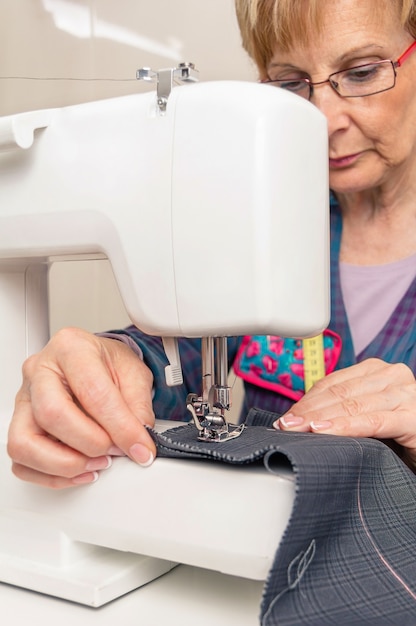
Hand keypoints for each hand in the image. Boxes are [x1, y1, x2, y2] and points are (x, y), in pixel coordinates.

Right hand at [7, 327, 155, 487]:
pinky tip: (80, 470)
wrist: (96, 363)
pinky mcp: (18, 425)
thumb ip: (138, 407)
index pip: (92, 392)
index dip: (120, 427)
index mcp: (71, 348)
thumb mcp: (134, 374)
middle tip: (115, 451)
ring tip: (96, 463)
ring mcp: (25, 399)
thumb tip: (138, 443)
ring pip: (25, 443)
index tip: (140, 447)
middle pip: (51, 414)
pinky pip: (23, 461)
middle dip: (89, 443)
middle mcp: (40, 371)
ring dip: (65, 464)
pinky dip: (52, 476)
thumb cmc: (109, 364)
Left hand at [276, 358, 415, 468]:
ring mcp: (406, 395)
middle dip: (308, 410)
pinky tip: (324, 432)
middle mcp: (394, 376)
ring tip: (297, 429)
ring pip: (352, 405)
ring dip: (320, 418)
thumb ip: (343, 410)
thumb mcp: (367, 417)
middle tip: (284, 425)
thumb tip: (300, 419)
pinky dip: (345, 427)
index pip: (333, 382)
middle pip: (340, 392)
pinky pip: (372, 421)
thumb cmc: (398, 439)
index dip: (306, 400)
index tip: (285, 417)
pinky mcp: (413, 418)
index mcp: (379, 372)